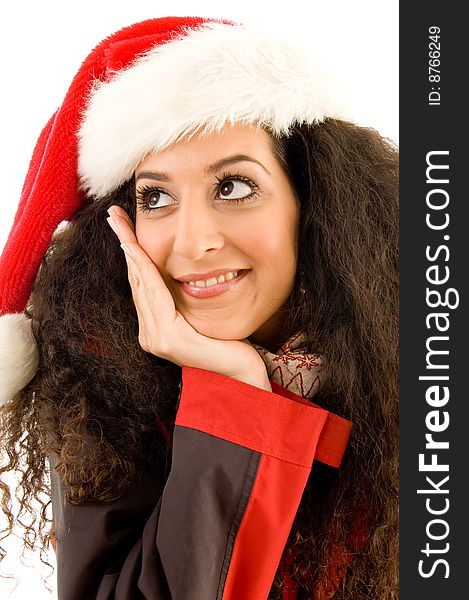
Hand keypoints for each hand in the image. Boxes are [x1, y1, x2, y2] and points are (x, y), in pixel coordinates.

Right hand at [106, 206, 270, 390]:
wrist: (243, 374)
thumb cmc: (229, 345)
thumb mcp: (201, 315)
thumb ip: (184, 301)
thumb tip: (180, 273)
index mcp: (156, 329)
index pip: (141, 284)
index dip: (131, 253)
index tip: (121, 225)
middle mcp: (150, 334)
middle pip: (135, 279)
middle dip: (124, 243)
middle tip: (113, 214)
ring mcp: (157, 338)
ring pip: (140, 282)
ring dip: (129, 249)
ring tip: (119, 223)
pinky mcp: (170, 338)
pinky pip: (154, 294)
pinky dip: (143, 268)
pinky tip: (134, 248)